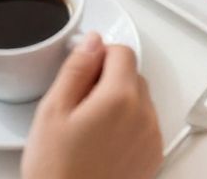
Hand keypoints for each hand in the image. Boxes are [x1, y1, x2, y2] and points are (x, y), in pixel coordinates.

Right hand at [23, 34, 161, 178]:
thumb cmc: (55, 169)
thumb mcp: (53, 111)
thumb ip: (77, 69)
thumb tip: (92, 41)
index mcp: (120, 98)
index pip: (122, 52)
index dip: (99, 56)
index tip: (82, 72)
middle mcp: (144, 115)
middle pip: (133, 75)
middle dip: (108, 80)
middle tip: (78, 105)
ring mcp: (153, 137)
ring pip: (140, 99)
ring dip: (119, 102)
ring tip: (89, 128)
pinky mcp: (154, 156)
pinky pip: (145, 124)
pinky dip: (128, 125)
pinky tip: (102, 142)